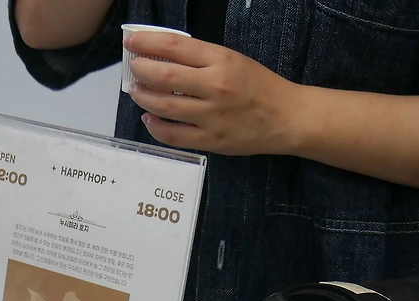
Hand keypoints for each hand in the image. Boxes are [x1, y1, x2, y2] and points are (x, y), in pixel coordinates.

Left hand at [124, 31, 299, 155]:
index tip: (131, 41)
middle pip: (164, 76)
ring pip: (163, 106)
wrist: (287, 117)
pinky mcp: (211, 140)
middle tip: (132, 68)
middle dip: (140, 70)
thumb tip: (162, 56)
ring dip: (142, 97)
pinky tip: (149, 118)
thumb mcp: (232, 60)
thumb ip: (200, 59)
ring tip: (135, 91)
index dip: (147, 42)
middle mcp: (215, 86)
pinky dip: (154, 126)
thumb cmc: (259, 86)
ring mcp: (212, 116)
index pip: (175, 46)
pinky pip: (172, 135)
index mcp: (221, 60)